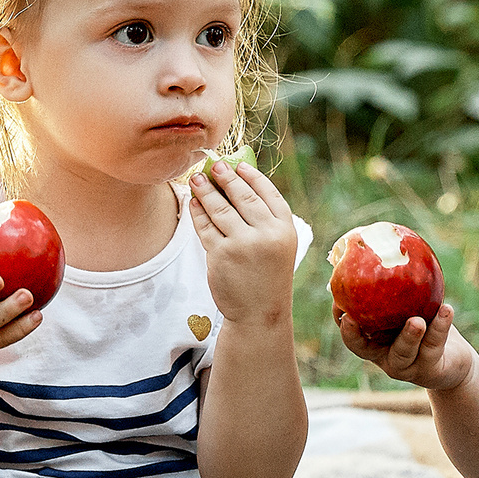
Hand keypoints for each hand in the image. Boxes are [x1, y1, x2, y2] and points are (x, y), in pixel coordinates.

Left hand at [187, 160, 300, 327]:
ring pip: (220, 208)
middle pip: (243, 196)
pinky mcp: (221, 254)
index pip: (268, 192)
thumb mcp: (277, 246)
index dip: (252, 176)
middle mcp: (266, 234)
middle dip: (226, 177)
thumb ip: (265, 219)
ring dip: (206, 190)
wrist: (259, 313)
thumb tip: (239, 183)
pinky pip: (205, 226)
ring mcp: (242, 244)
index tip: (238, 165)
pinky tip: (193, 202)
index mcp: (285, 229)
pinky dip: (197, 211)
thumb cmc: (267, 276)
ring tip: (197, 178)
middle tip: (214, 164)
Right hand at [336, 301, 477, 393]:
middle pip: (367, 350)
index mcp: (375, 344)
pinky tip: (447, 309)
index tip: (340, 310)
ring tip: (416, 321)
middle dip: (356, 336)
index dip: (343, 327)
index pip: (352, 337)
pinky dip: (441, 325)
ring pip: (404, 352)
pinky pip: (435, 344)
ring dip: (409, 336)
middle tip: (353, 319)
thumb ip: (394, 287)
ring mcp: (409, 367)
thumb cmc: (425, 323)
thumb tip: (382, 243)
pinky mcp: (432, 369)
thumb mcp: (409, 306)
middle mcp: (387, 358)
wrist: (453, 358)